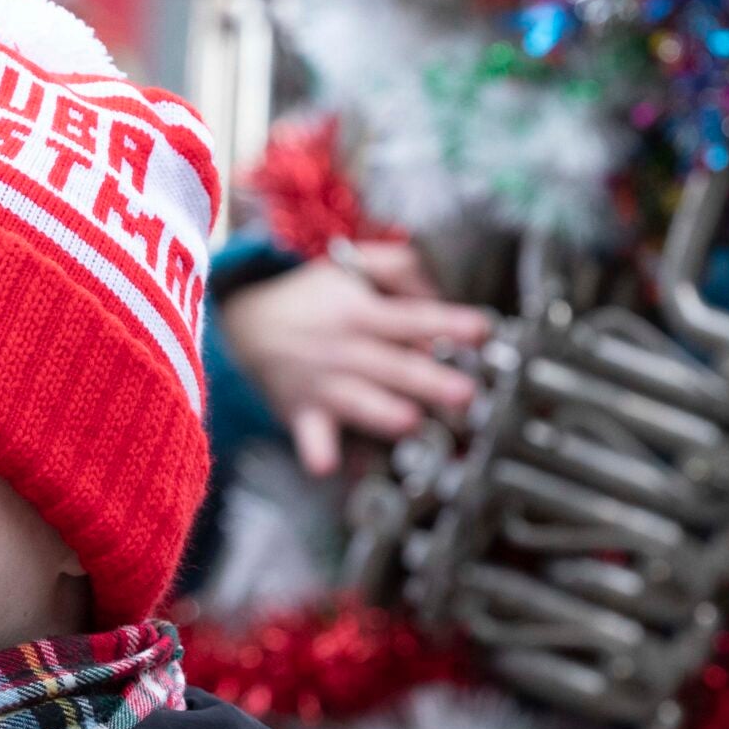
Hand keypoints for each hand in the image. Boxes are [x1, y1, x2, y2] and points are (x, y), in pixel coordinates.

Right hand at [217, 242, 491, 475]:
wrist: (246, 325)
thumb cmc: (313, 298)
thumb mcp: (351, 266)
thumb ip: (400, 269)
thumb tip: (441, 291)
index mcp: (361, 312)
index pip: (411, 317)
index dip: (447, 322)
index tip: (482, 330)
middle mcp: (345, 349)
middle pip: (393, 366)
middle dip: (429, 380)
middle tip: (466, 393)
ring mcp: (323, 384)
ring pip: (357, 401)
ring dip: (382, 413)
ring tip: (410, 421)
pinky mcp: (303, 414)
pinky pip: (309, 436)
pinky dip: (316, 450)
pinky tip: (325, 463)